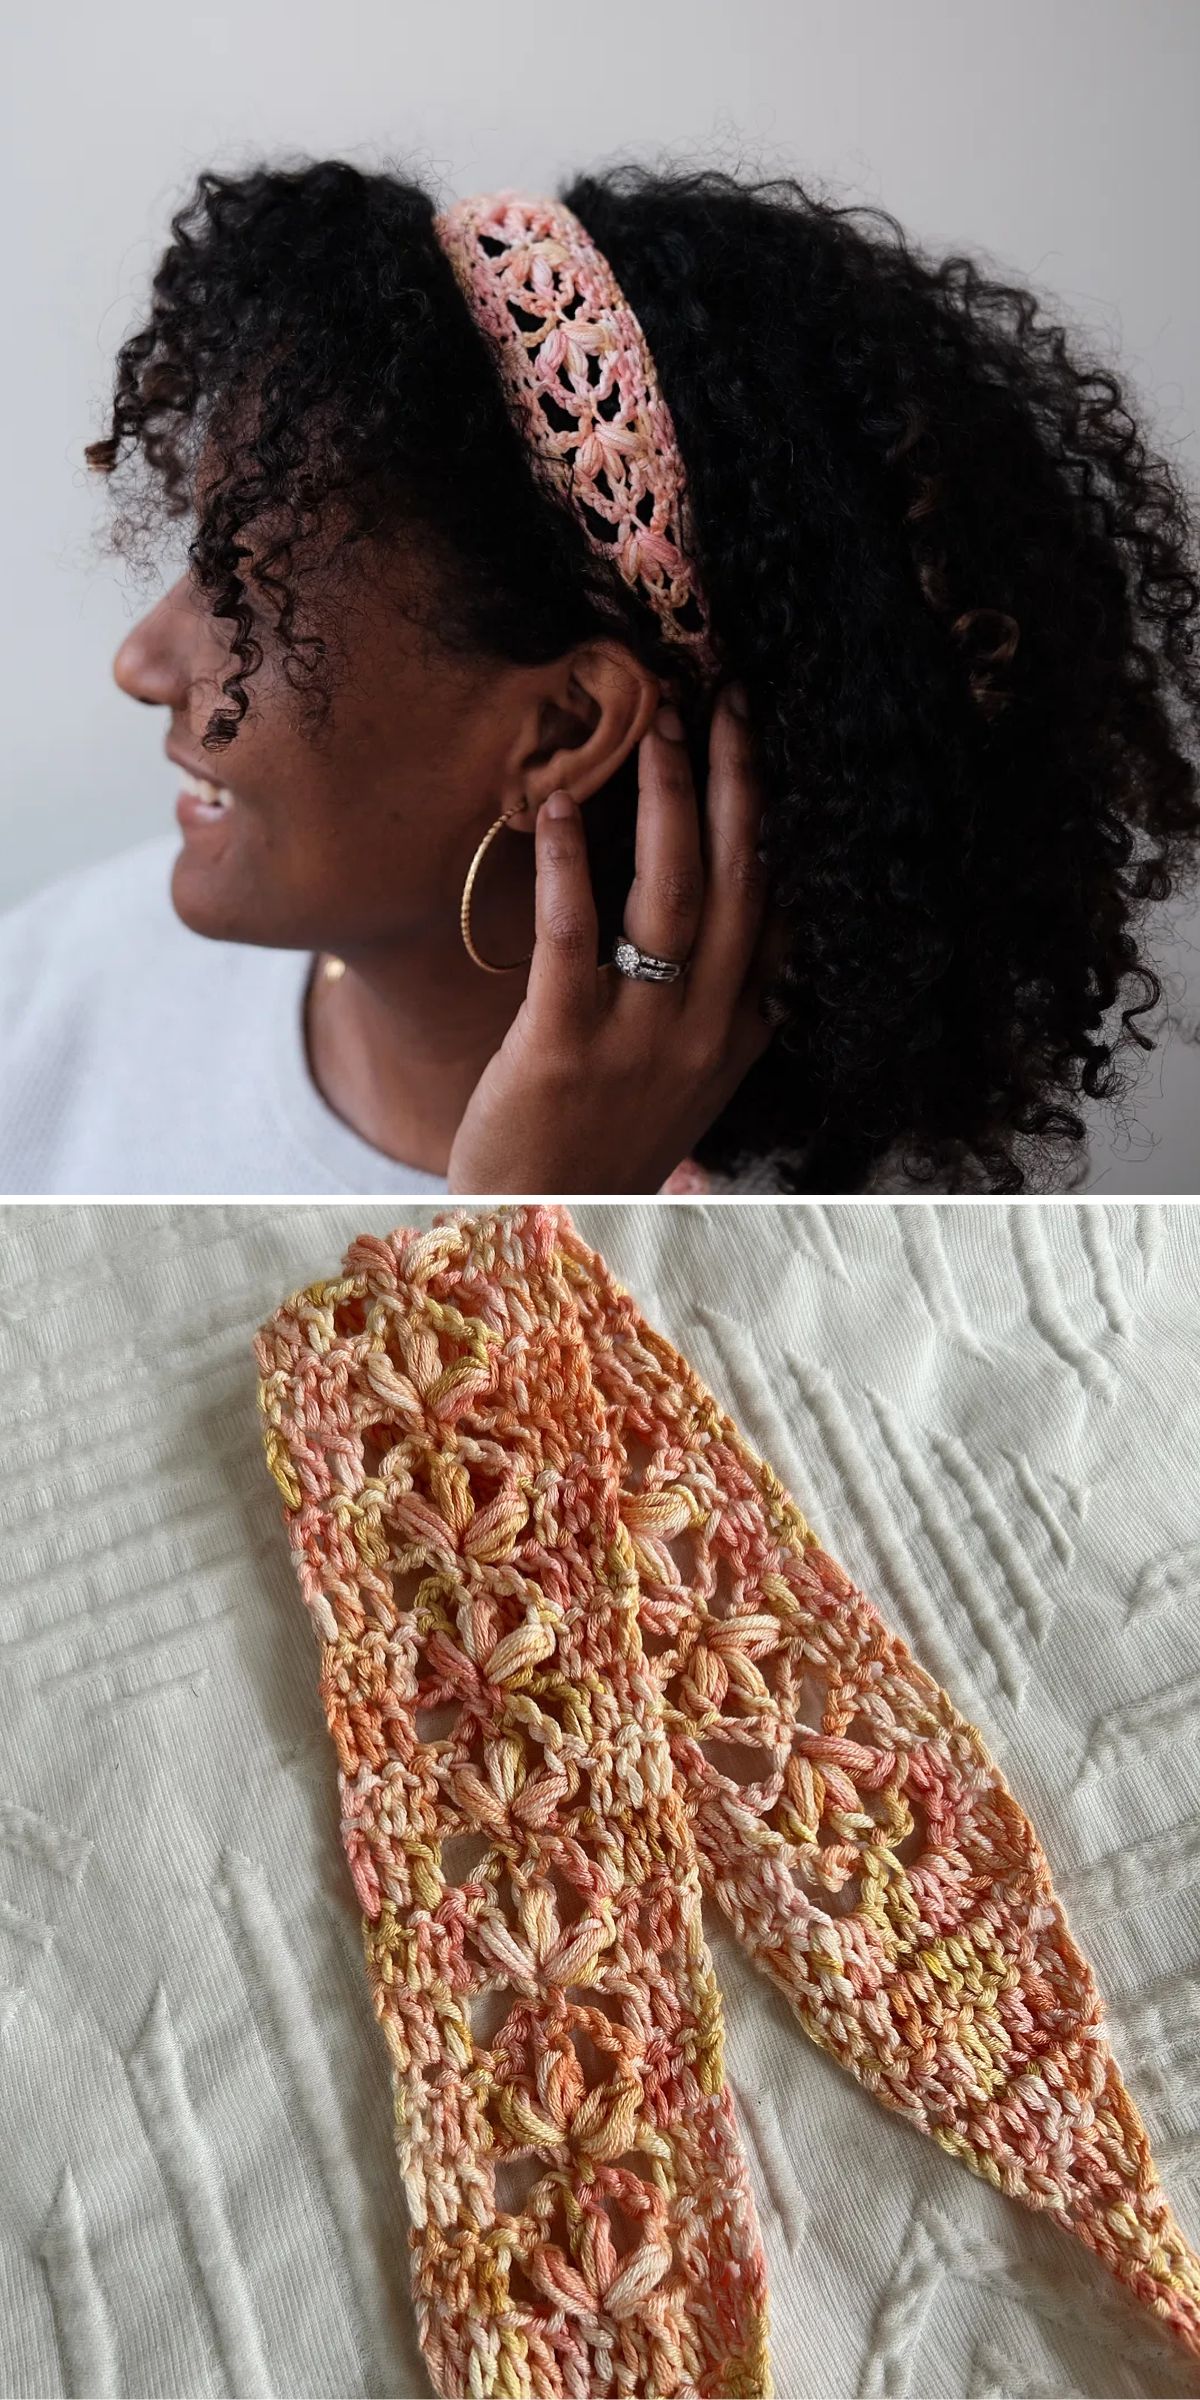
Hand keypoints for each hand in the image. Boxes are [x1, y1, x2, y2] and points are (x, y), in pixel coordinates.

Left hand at [446, 684, 785, 1194]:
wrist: (538, 1226)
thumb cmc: (602, 1147)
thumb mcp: (686, 1086)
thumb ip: (714, 1016)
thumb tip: (743, 940)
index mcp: (741, 1032)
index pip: (783, 909)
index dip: (784, 820)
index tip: (776, 741)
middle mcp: (706, 1030)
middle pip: (742, 881)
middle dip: (739, 779)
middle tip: (727, 693)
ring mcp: (640, 1040)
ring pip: (673, 895)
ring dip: (668, 798)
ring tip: (656, 720)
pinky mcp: (563, 1047)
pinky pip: (574, 936)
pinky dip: (567, 863)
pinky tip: (551, 804)